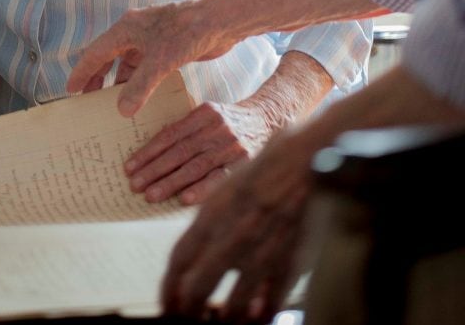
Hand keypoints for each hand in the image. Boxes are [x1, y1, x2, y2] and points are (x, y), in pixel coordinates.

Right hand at [67, 0, 236, 115]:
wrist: (219, 22)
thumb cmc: (186, 33)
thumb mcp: (160, 62)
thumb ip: (139, 87)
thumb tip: (122, 111)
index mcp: (126, 29)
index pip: (96, 52)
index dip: (82, 71)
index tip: (71, 90)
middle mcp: (135, 33)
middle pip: (108, 59)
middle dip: (98, 80)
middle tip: (89, 103)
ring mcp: (151, 41)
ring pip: (128, 66)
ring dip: (121, 85)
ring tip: (113, 108)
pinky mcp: (167, 49)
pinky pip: (146, 70)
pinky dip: (140, 85)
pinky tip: (141, 102)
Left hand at [125, 99, 270, 204]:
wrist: (267, 119)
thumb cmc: (228, 121)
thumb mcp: (207, 115)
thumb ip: (185, 129)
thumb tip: (151, 152)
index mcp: (204, 113)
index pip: (171, 135)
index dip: (149, 151)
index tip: (130, 166)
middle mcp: (218, 128)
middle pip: (180, 152)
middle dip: (154, 170)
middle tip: (134, 185)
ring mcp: (232, 146)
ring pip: (195, 167)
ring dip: (171, 182)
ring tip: (150, 195)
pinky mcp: (245, 162)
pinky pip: (219, 178)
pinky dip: (201, 189)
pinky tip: (184, 199)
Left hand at [161, 129, 312, 320]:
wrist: (303, 161)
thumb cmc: (261, 172)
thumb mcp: (223, 191)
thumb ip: (207, 225)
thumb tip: (194, 256)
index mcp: (211, 216)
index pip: (178, 262)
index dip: (168, 288)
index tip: (166, 303)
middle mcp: (231, 238)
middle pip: (197, 289)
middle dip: (187, 310)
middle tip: (186, 319)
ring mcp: (260, 255)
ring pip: (233, 308)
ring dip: (224, 320)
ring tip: (221, 322)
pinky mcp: (288, 266)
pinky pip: (270, 306)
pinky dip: (260, 316)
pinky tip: (256, 317)